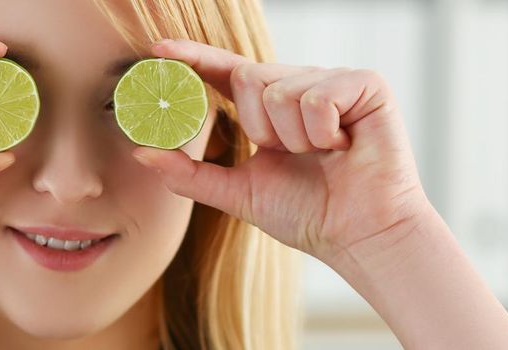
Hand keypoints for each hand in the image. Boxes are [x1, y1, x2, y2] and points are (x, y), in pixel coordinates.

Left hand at [132, 39, 435, 260]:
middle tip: (289, 154)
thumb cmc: (308, 214)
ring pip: (280, 89)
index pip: (225, 73)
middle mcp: (300, 86)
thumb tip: (142, 153)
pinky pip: (317, 96)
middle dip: (258, 127)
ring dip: (293, 138)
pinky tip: (343, 147)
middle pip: (249, 77)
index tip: (158, 49)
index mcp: (270, 108)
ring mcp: (333, 82)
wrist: (359, 235)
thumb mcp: (238, 192)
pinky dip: (321, 132)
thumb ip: (189, 173)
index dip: (193, 58)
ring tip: (323, 155)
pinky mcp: (365, 85)